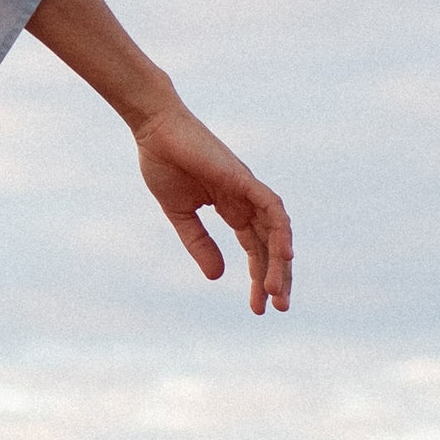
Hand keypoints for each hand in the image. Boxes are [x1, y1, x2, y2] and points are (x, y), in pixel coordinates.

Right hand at [134, 105, 291, 314]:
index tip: (258, 308)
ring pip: (276, 231)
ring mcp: (247, 189)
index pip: (255, 249)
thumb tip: (218, 277)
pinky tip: (284, 256)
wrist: (155, 130)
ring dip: (280, 262)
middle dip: (278, 277)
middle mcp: (246, 201)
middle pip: (272, 245)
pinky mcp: (243, 179)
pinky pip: (271, 207)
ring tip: (277, 293)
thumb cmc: (164, 164)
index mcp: (232, 209)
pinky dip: (280, 231)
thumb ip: (199, 244)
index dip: (260, 278)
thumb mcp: (180, 215)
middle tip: (279, 308)